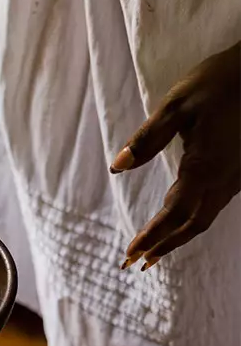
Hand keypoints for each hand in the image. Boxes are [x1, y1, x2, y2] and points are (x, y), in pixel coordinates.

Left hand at [113, 42, 240, 268]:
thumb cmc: (219, 81)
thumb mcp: (176, 105)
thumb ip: (147, 139)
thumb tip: (117, 167)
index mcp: (205, 166)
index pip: (174, 213)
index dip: (152, 236)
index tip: (130, 256)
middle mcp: (224, 177)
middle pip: (192, 225)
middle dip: (163, 246)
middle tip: (136, 264)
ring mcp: (237, 174)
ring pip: (207, 217)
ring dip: (179, 237)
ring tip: (154, 252)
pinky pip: (217, 203)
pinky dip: (195, 219)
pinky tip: (182, 220)